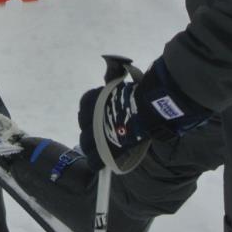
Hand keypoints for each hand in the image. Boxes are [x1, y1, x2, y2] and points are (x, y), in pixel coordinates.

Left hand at [76, 59, 207, 165]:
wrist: (148, 107)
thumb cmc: (138, 94)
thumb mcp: (118, 86)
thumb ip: (110, 85)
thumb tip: (109, 68)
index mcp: (90, 100)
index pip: (84, 111)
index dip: (91, 117)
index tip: (98, 120)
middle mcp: (88, 117)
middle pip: (83, 129)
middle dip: (90, 133)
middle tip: (100, 136)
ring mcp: (95, 134)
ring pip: (86, 145)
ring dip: (92, 148)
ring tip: (101, 151)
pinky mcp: (103, 149)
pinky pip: (94, 161)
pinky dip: (98, 163)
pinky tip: (102, 163)